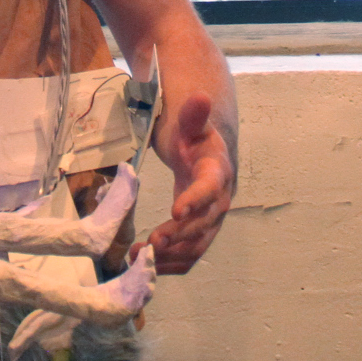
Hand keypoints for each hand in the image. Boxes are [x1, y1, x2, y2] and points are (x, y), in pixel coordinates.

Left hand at [136, 93, 233, 274]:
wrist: (206, 154)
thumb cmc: (194, 138)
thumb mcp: (190, 123)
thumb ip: (193, 114)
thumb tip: (201, 96)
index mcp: (216, 172)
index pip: (209, 189)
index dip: (195, 201)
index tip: (175, 211)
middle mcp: (219, 200)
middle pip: (204, 224)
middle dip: (180, 235)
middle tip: (153, 242)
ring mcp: (210, 220)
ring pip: (198, 245)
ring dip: (173, 255)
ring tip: (143, 257)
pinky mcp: (199, 232)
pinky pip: (191, 253)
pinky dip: (172, 263)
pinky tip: (148, 264)